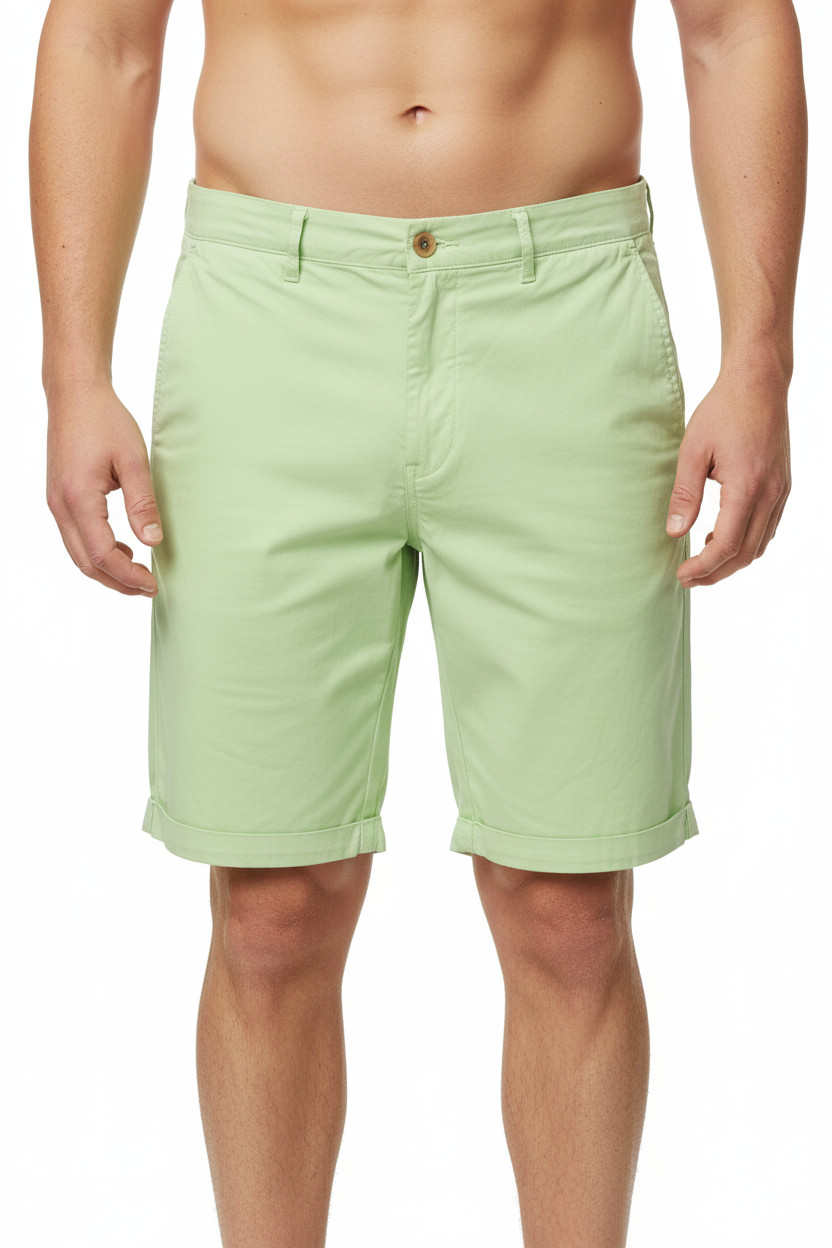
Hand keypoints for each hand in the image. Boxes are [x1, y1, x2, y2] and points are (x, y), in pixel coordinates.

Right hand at [46, 380, 162, 595]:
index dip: (128, 575)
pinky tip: (122, 546)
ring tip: (139, 572)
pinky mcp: (59, 498)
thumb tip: (153, 540)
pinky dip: (97, 551)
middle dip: (118, 581)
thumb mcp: (134, 460)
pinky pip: (75, 537)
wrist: (75, 395)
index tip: (153, 582)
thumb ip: (143, 503)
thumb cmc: (104, 420)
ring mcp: (56, 503)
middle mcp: (60, 506)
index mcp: (78, 498)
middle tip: (148, 587)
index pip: (102, 554)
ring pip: (78, 553)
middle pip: (86, 563)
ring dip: (107, 569)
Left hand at [664, 365, 790, 586]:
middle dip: (716, 573)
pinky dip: (748, 543)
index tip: (681, 574)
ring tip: (702, 562)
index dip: (703, 567)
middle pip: (746, 553)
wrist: (759, 384)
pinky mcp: (783, 486)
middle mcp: (770, 494)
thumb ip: (685, 494)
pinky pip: (769, 528)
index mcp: (747, 487)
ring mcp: (781, 491)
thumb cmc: (723, 411)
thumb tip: (675, 532)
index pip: (726, 545)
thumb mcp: (692, 451)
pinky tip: (723, 538)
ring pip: (760, 545)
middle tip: (687, 578)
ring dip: (732, 561)